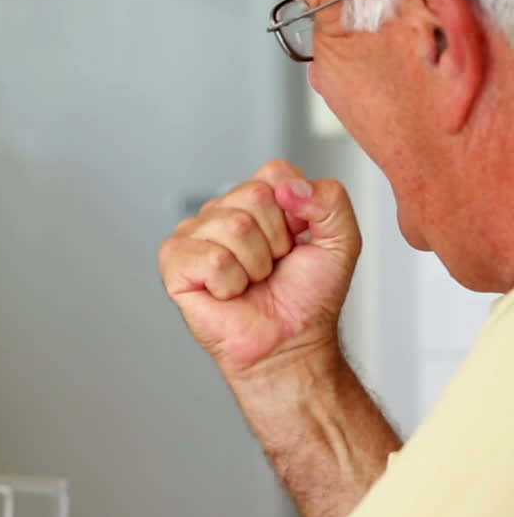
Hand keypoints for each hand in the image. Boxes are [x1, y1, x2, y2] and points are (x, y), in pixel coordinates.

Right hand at [158, 159, 361, 378]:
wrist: (289, 344)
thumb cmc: (306, 300)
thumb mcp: (341, 242)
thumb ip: (331, 201)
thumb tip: (290, 187)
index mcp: (256, 201)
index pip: (274, 172)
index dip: (294, 211)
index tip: (295, 243)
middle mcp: (221, 212)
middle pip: (253, 196)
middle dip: (275, 240)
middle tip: (271, 267)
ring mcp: (193, 234)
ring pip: (233, 226)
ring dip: (254, 265)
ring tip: (250, 282)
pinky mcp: (174, 262)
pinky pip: (211, 258)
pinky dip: (229, 283)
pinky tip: (227, 293)